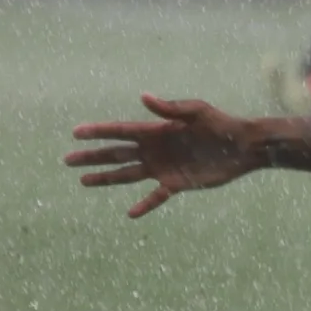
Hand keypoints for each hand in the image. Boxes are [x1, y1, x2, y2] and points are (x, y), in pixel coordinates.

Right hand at [65, 95, 262, 217]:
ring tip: (83, 180)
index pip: (121, 131)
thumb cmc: (221, 124)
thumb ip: (170, 108)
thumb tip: (143, 97)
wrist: (243, 146)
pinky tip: (130, 213)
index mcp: (156, 131)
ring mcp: (163, 167)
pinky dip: (144, 205)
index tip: (75, 132)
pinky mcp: (176, 183)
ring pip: (127, 174)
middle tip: (68, 159)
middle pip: (117, 153)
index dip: (98, 132)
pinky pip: (155, 197)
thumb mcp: (197, 111)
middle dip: (92, 156)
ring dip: (106, 178)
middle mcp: (155, 149)